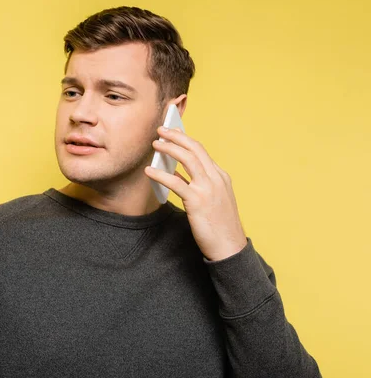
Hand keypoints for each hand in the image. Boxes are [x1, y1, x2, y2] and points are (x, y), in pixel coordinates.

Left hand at [145, 126, 246, 261]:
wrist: (229, 247)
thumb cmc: (219, 225)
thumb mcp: (213, 199)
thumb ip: (197, 184)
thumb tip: (175, 172)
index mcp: (221, 176)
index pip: (201, 151)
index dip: (185, 139)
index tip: (173, 132)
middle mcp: (216, 179)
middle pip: (195, 149)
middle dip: (176, 137)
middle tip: (161, 130)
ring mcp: (208, 189)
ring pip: (187, 159)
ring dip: (169, 148)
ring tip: (155, 143)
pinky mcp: (197, 201)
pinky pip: (176, 182)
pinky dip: (161, 174)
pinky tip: (149, 171)